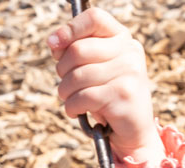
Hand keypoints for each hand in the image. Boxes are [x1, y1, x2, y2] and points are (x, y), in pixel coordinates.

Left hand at [48, 8, 164, 163]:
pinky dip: (72, 108)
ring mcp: (129, 72)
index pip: (94, 19)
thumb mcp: (92, 70)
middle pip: (78, 50)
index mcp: (122, 39)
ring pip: (76, 76)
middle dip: (62, 71)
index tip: (53, 44)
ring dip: (65, 93)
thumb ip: (75, 53)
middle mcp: (129, 51)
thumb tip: (54, 42)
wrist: (131, 131)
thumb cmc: (106, 97)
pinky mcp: (123, 95)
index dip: (69, 29)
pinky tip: (78, 112)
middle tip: (67, 85)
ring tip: (73, 100)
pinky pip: (82, 97)